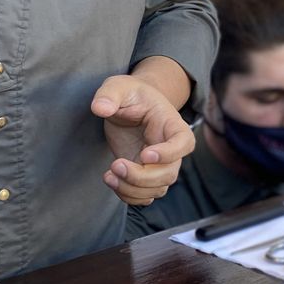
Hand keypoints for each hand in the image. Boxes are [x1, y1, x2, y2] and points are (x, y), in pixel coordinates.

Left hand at [91, 73, 195, 204]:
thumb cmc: (130, 95)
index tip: (145, 155)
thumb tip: (100, 108)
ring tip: (109, 175)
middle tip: (116, 165)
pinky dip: (128, 196)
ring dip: (132, 189)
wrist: (130, 106)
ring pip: (157, 189)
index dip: (169, 154)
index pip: (183, 143)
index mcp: (172, 125)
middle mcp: (171, 149)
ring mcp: (159, 166)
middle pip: (169, 174)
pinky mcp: (145, 176)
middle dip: (141, 177)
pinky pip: (145, 196)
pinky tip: (112, 180)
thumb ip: (109, 94)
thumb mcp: (119, 86)